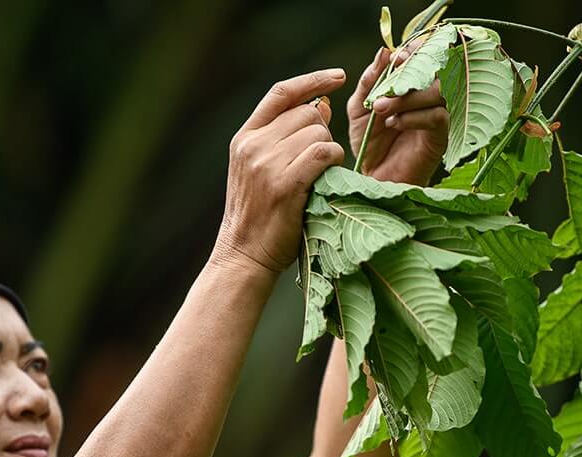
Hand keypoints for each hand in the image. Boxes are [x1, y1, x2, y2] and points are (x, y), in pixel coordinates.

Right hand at [215, 69, 346, 274]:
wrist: (243, 255)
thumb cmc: (259, 216)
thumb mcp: (262, 170)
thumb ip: (286, 136)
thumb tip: (321, 105)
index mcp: (244, 138)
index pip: (281, 94)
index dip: (312, 80)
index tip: (338, 76)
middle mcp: (252, 145)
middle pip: (306, 114)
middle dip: (322, 132)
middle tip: (318, 162)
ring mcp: (266, 164)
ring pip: (317, 133)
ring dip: (328, 151)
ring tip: (317, 177)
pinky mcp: (284, 184)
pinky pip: (322, 153)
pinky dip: (332, 161)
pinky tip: (326, 177)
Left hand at [347, 46, 448, 184]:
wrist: (374, 178)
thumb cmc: (369, 143)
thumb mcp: (360, 108)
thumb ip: (369, 81)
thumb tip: (384, 52)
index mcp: (412, 85)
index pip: (424, 56)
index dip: (414, 52)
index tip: (396, 58)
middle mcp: (429, 96)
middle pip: (433, 71)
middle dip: (405, 77)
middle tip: (381, 93)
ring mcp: (439, 114)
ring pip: (437, 92)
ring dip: (406, 98)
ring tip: (381, 110)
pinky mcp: (442, 135)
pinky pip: (437, 116)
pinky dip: (414, 117)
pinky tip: (394, 124)